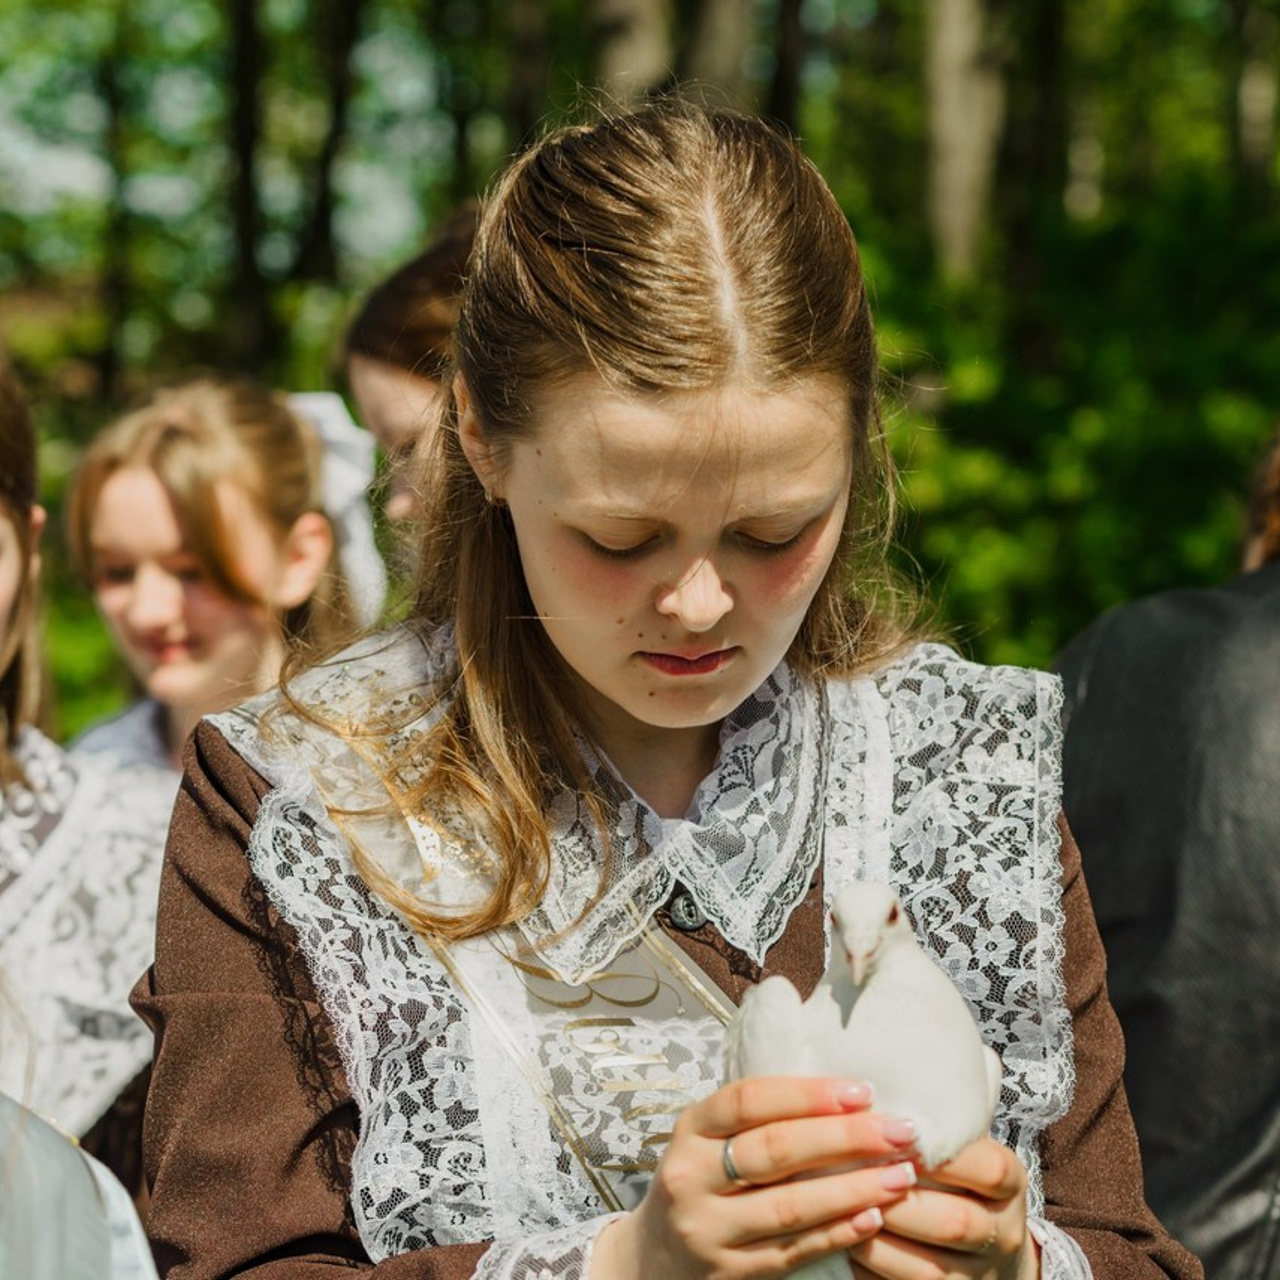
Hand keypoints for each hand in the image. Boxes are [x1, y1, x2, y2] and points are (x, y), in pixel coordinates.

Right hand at [592, 1076, 920, 1279]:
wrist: (652, 1257)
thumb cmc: (700, 1181)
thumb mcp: (708, 1139)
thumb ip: (757, 1117)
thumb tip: (841, 1090)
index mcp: (690, 1129)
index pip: (748, 1100)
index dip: (808, 1093)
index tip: (862, 1091)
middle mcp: (692, 1176)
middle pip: (775, 1150)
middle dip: (844, 1138)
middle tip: (899, 1131)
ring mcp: (708, 1229)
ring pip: (789, 1206)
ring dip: (852, 1189)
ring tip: (900, 1176)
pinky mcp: (729, 1274)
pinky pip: (792, 1251)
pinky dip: (836, 1233)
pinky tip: (872, 1218)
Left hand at [848, 1137, 1038, 1279]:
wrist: (987, 1250)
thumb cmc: (958, 1177)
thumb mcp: (965, 1144)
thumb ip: (939, 1119)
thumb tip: (881, 1076)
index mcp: (1010, 1183)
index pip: (990, 1168)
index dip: (945, 1156)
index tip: (900, 1134)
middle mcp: (1002, 1233)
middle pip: (955, 1221)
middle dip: (899, 1198)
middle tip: (852, 1171)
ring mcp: (976, 1275)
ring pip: (928, 1267)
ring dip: (877, 1237)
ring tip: (837, 1206)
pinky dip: (870, 1270)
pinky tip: (841, 1242)